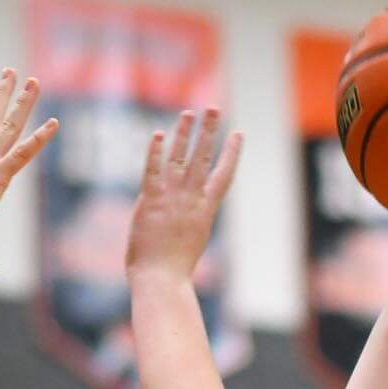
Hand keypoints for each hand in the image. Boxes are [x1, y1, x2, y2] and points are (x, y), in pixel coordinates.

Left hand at [127, 108, 242, 281]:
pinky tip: (156, 134)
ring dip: (184, 134)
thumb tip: (189, 215)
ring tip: (188, 112)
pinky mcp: (149, 202)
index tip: (238, 134)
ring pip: (180, 159)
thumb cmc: (174, 269)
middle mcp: (191, 200)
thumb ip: (190, 220)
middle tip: (214, 108)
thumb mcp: (191, 240)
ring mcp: (171, 199)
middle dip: (210, 131)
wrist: (162, 280)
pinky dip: (154, 152)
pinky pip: (152, 171)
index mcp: (205, 210)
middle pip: (204, 158)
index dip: (231, 152)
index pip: (224, 175)